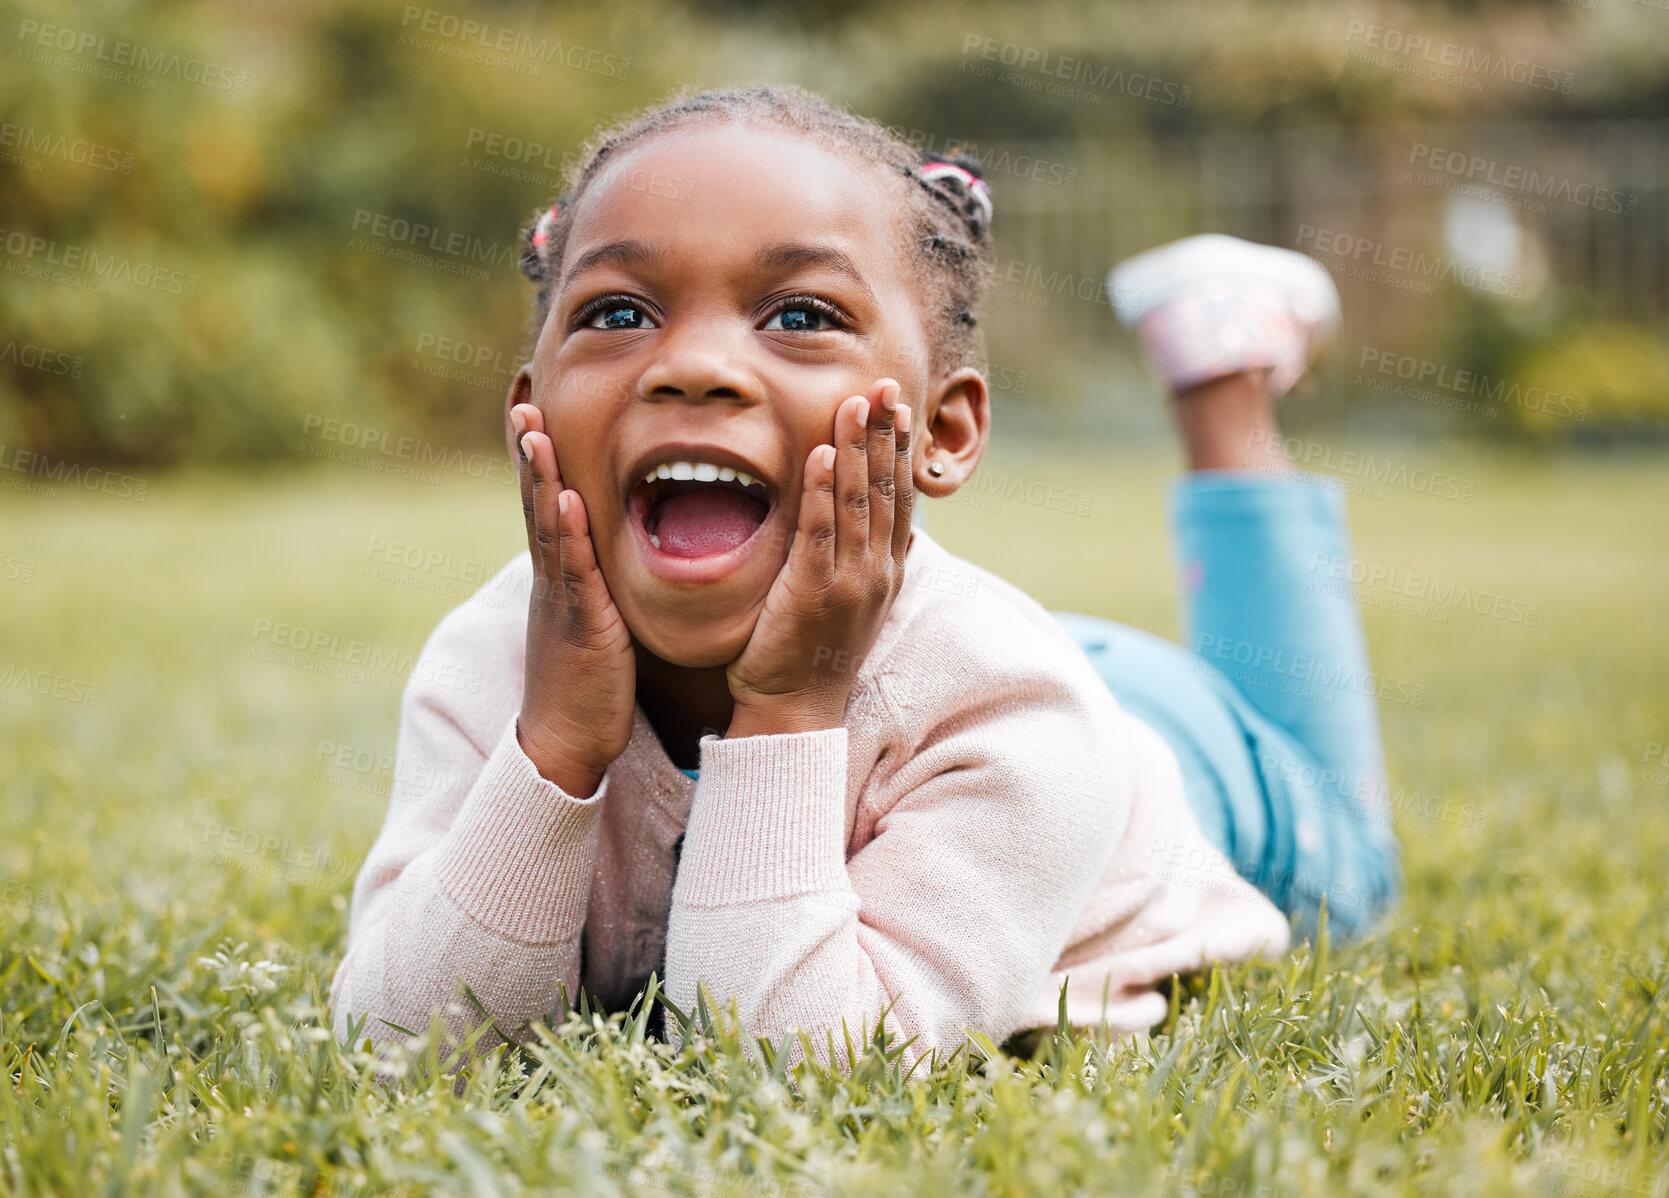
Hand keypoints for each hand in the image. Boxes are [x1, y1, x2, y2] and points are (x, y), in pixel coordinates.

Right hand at [512, 402, 636, 795]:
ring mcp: (561, 600)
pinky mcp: (580, 625)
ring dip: (540, 477)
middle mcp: (552, 579)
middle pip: (537, 503)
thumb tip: (604, 554)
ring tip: (533, 430)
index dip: (538, 459)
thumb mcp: (592, 622)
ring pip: (548, 527)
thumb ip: (595, 585)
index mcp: (557, 576)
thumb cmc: (586, 685)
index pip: (546, 505)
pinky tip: (570, 500)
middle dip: (528, 450)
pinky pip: (574, 572)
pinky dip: (570, 533)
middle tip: (521, 399)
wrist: (564, 744)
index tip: (532, 410)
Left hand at [726, 379, 912, 736]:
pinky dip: (825, 492)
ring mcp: (849, 584)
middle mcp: (876, 573)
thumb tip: (870, 524)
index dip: (899, 449)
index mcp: (884, 571)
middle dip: (886, 435)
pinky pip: (822, 534)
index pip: (899, 498)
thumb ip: (857, 558)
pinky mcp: (814, 594)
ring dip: (860, 449)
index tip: (898, 405)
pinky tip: (825, 454)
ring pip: (860, 504)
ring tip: (857, 403)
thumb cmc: (810, 653)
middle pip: (887, 491)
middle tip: (886, 385)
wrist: (793, 709)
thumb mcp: (845, 599)